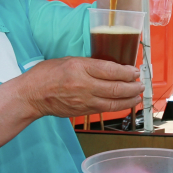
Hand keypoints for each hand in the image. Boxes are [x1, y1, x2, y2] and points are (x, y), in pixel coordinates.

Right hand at [19, 57, 142, 117]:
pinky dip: (116, 107)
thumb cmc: (47, 74)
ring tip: (137, 96)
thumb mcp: (68, 60)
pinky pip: (104, 109)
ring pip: (113, 103)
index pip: (110, 70)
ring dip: (129, 100)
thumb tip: (111, 68)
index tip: (135, 71)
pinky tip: (123, 104)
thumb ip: (89, 64)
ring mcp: (83, 101)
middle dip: (132, 87)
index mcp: (79, 68)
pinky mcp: (82, 112)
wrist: (31, 95)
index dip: (127, 71)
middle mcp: (84, 85)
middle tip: (141, 84)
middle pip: (115, 88)